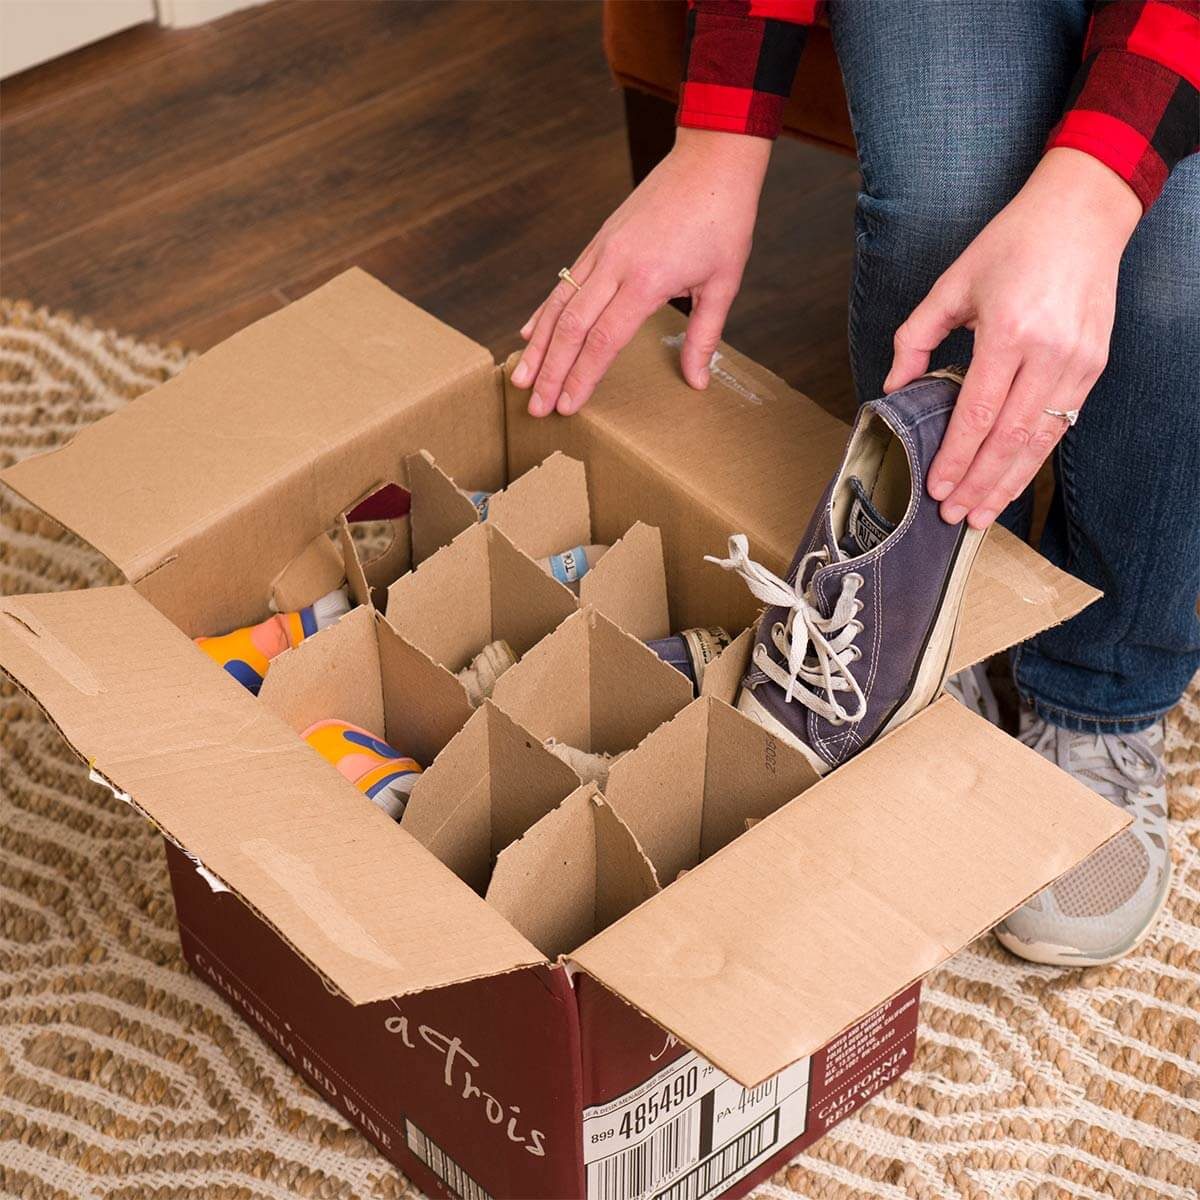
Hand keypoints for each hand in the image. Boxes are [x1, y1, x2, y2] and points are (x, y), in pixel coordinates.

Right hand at [511, 128, 769, 416]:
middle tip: (536, 407)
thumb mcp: (723, 284)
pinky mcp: (599, 241)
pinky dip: (543, 311)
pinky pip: (564, 284)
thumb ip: (703, 337)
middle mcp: (615, 265)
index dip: (582, 377)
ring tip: (521, 378)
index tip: (568, 406)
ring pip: (558, 305)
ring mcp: (602, 250)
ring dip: (537, 346)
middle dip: (550, 372)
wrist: (711, 160)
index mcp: (647, 281)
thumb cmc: (723, 220)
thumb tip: (697, 381)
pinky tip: (528, 334)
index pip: (604, 341)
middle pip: (571, 329)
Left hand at [884, 147, 1141, 528]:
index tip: (936, 490)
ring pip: (1040, 441)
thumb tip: (893, 388)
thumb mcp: (951, 284)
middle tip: (954, 518)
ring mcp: (1078, 362)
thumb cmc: (1012, 244)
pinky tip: (1013, 480)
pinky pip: (1062, 425)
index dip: (955, 458)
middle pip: (1009, 439)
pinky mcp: (1094, 366)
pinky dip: (1034, 459)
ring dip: (1009, 483)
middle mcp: (1049, 353)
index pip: (977, 414)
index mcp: (1008, 331)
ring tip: (982, 514)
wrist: (1083, 213)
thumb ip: (915, 338)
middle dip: (979, 484)